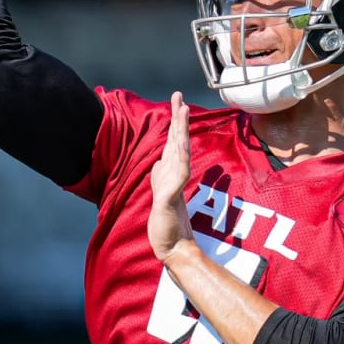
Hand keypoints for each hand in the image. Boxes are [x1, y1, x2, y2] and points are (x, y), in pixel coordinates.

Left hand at [148, 92, 194, 263]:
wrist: (172, 246)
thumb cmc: (167, 222)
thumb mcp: (161, 191)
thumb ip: (162, 174)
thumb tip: (161, 160)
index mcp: (171, 172)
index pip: (175, 141)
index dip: (176, 120)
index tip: (178, 100)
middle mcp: (175, 175)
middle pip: (179, 142)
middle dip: (179, 119)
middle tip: (180, 98)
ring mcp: (174, 186)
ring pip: (179, 154)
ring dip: (181, 133)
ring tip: (182, 113)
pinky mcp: (170, 199)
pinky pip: (177, 177)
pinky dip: (180, 161)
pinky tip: (181, 146)